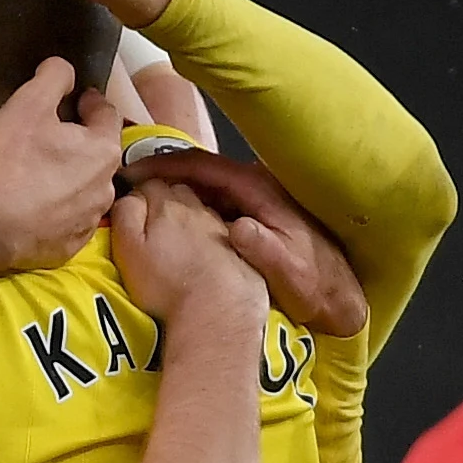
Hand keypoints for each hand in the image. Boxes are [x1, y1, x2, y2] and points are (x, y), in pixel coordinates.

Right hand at [0, 58, 122, 275]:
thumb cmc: (11, 158)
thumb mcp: (29, 103)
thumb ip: (53, 76)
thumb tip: (65, 68)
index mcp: (104, 149)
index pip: (107, 115)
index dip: (90, 103)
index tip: (76, 100)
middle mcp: (106, 186)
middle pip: (98, 155)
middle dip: (80, 144)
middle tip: (50, 138)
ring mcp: (90, 220)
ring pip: (86, 190)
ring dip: (71, 180)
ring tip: (40, 175)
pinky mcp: (70, 246)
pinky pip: (69, 221)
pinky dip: (58, 211)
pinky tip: (35, 206)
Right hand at [122, 147, 366, 338]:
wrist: (337, 298)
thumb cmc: (315, 287)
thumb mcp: (292, 274)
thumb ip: (266, 251)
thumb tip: (237, 226)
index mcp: (261, 192)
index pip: (205, 166)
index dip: (166, 165)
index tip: (134, 171)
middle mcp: (257, 188)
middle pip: (200, 170)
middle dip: (162, 172)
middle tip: (125, 181)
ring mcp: (254, 200)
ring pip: (205, 185)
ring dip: (173, 187)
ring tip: (138, 196)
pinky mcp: (252, 214)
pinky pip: (212, 200)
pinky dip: (187, 202)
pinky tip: (168, 217)